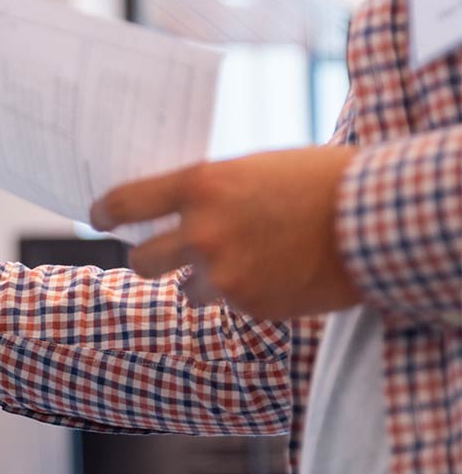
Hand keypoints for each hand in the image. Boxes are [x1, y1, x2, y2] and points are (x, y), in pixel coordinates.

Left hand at [90, 146, 360, 318]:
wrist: (376, 219)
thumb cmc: (316, 180)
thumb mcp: (249, 168)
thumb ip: (206, 190)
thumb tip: (166, 207)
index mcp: (200, 186)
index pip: (124, 203)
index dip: (103, 214)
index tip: (98, 218)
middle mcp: (203, 232)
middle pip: (141, 262)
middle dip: (149, 260)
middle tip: (159, 254)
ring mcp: (225, 274)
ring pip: (186, 290)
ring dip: (205, 280)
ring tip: (245, 259)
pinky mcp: (251, 305)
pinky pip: (229, 305)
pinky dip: (245, 293)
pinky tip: (275, 272)